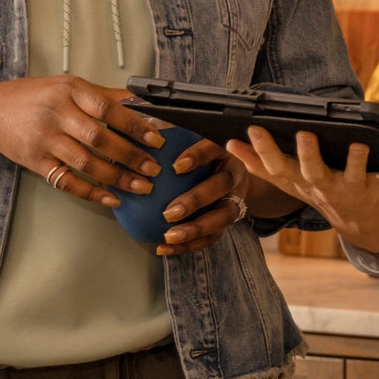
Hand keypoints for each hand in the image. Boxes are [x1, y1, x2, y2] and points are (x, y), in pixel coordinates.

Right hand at [0, 75, 162, 206]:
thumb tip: (140, 102)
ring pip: (87, 163)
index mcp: (70, 90)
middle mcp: (57, 113)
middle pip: (100, 138)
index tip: (156, 139)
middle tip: (154, 168)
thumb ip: (102, 95)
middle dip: (131, 156)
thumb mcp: (66, 86)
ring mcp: (45, 139)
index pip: (108, 108)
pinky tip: (111, 198)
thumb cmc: (33, 97)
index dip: (134, 125)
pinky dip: (91, 192)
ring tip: (141, 186)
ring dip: (118, 178)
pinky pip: (67, 181)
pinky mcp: (36, 161)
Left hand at [154, 139, 252, 255]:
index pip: (213, 148)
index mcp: (223, 151)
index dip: (197, 157)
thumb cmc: (205, 156)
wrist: (235, 175)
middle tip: (169, 212)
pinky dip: (189, 245)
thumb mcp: (194, 142)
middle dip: (196, 200)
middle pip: (221, 187)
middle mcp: (234, 174)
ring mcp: (236, 199)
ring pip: (222, 217)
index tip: (175, 166)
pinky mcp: (230, 221)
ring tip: (169, 237)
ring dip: (195, 229)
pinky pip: (213, 237)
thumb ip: (174, 139)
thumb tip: (142, 130)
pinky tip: (164, 248)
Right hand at [225, 127, 378, 255]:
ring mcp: (351, 190)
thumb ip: (260, 163)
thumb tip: (229, 144)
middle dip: (307, 155)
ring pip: (352, 175)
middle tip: (303, 135)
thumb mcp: (289, 182)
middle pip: (313, 173)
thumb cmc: (321, 192)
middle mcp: (324, 188)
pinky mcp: (378, 190)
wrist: (362, 226)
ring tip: (357, 145)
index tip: (250, 131)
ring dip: (355, 161)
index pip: (277, 168)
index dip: (262, 152)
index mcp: (301, 183)